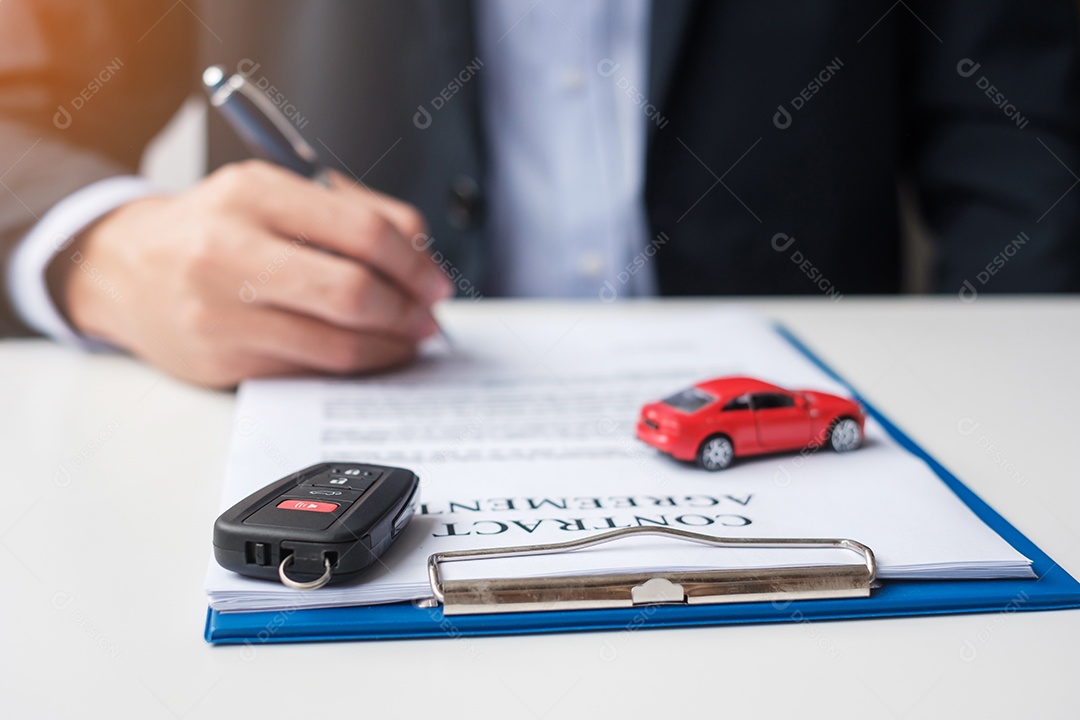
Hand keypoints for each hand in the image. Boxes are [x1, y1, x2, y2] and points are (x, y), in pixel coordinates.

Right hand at [46, 161, 451, 387]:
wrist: (125, 269)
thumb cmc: (216, 228)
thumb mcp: (274, 194)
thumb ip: (352, 211)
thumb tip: (422, 254)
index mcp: (254, 193)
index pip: (363, 231)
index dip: (414, 263)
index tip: (436, 280)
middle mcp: (231, 250)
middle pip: (354, 292)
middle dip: (407, 309)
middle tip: (428, 315)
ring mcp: (220, 312)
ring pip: (338, 344)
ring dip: (390, 346)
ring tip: (408, 337)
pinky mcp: (221, 361)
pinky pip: (311, 371)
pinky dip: (356, 365)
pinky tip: (371, 354)